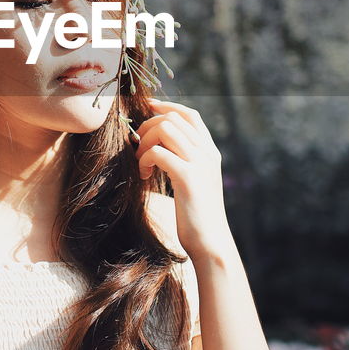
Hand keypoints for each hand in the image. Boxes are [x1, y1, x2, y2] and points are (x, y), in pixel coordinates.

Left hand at [134, 97, 232, 257]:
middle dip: (148, 126)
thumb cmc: (196, 216)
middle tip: (138, 147)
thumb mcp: (194, 182)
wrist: (211, 243)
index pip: (190, 115)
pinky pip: (159, 152)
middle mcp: (208, 153)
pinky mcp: (188, 178)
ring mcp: (200, 164)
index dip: (166, 106)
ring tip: (141, 162)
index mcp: (210, 152)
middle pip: (173, 118)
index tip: (147, 108)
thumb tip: (158, 147)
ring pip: (165, 129)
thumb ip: (183, 162)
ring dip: (145, 141)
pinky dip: (145, 158)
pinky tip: (144, 175)